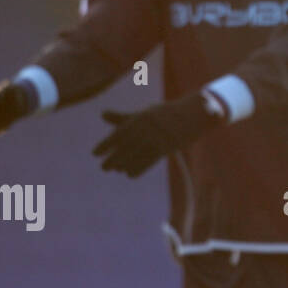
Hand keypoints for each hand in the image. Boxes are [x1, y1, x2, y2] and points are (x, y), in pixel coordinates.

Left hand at [93, 91, 219, 177]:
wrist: (192, 115)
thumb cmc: (165, 114)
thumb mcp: (143, 113)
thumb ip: (122, 117)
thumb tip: (101, 114)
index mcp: (140, 119)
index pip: (118, 133)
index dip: (105, 144)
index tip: (95, 153)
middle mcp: (147, 129)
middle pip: (125, 147)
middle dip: (113, 158)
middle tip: (104, 167)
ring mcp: (157, 138)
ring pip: (136, 155)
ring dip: (124, 165)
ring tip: (116, 170)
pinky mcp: (166, 148)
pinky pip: (149, 161)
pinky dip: (138, 169)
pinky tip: (129, 174)